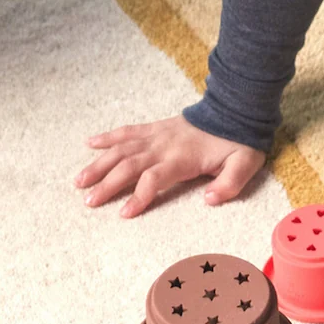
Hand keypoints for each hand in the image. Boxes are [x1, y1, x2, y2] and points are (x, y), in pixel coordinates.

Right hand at [74, 114, 266, 217]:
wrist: (235, 110)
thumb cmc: (239, 142)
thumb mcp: (244, 165)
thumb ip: (229, 184)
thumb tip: (209, 200)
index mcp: (182, 158)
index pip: (153, 178)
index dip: (138, 195)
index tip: (124, 213)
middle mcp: (163, 146)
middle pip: (129, 165)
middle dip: (107, 184)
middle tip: (89, 202)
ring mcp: (156, 135)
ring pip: (121, 149)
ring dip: (99, 164)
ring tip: (79, 181)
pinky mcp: (155, 127)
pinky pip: (127, 131)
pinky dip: (107, 137)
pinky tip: (89, 144)